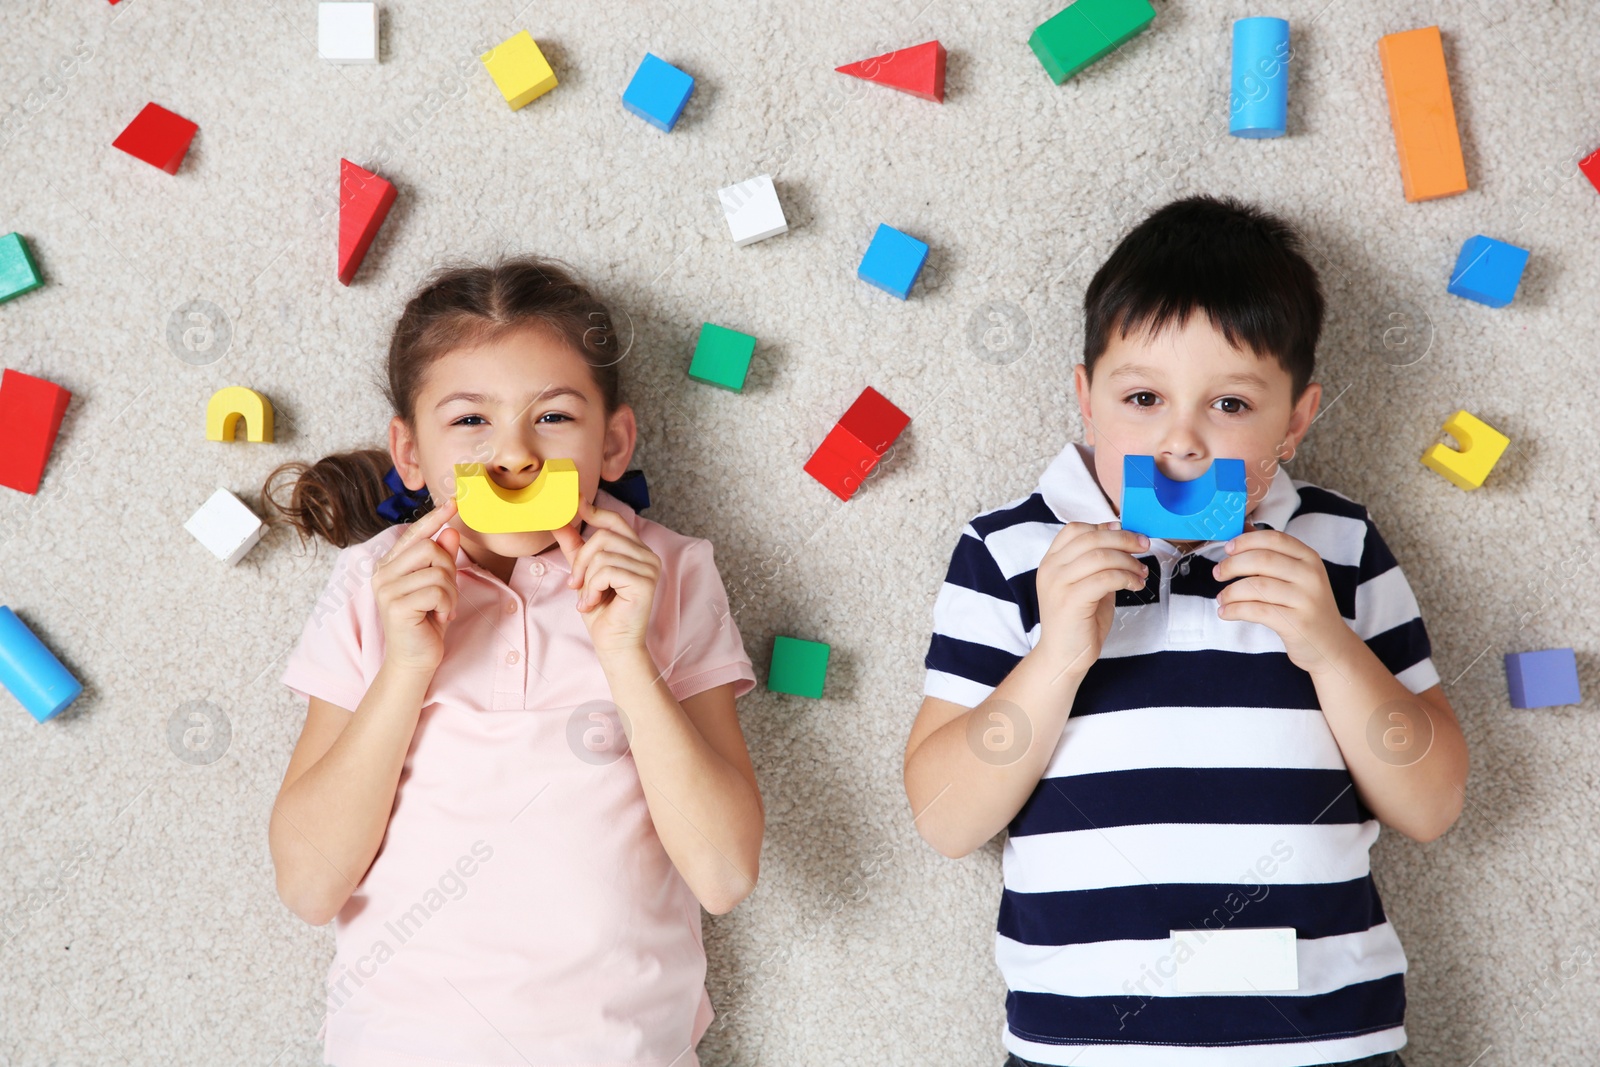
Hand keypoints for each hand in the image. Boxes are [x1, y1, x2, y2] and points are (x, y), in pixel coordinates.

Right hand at [371, 497, 460, 674]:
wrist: (415, 660)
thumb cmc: (427, 622)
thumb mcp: (439, 586)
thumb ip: (442, 559)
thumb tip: (450, 531)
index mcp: (390, 564)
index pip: (414, 534)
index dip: (434, 518)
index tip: (454, 503)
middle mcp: (382, 573)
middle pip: (430, 548)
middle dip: (449, 570)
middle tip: (448, 595)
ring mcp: (386, 589)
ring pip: (437, 571)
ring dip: (450, 593)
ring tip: (443, 610)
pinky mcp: (395, 606)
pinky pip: (436, 591)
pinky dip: (447, 606)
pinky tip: (439, 619)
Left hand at [550, 496, 661, 656]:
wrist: (614, 645)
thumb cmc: (602, 613)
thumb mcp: (584, 575)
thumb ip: (575, 548)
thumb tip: (559, 522)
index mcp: (636, 551)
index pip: (616, 521)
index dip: (595, 511)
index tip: (576, 502)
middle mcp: (647, 556)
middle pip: (603, 536)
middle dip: (581, 561)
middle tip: (575, 584)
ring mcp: (650, 568)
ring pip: (602, 554)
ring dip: (586, 579)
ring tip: (587, 598)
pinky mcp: (645, 582)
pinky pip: (607, 571)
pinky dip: (592, 588)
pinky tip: (594, 602)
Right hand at [1035, 521, 1149, 674]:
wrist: (1063, 657)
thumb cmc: (1078, 622)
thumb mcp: (1086, 585)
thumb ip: (1098, 563)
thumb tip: (1123, 540)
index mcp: (1051, 562)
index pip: (1075, 529)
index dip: (1104, 527)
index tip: (1127, 534)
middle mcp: (1051, 569)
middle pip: (1091, 538)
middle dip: (1124, 539)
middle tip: (1144, 547)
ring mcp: (1058, 584)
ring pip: (1100, 556)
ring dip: (1128, 562)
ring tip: (1141, 573)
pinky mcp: (1070, 601)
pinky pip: (1105, 578)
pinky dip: (1126, 578)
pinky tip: (1135, 586)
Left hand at [1214, 523, 1356, 676]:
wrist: (1330, 646)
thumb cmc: (1305, 607)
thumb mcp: (1297, 576)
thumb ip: (1272, 554)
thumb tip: (1243, 530)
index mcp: (1309, 558)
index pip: (1274, 538)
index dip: (1246, 541)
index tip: (1227, 549)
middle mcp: (1311, 576)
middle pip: (1262, 560)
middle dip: (1232, 565)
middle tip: (1218, 573)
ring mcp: (1306, 600)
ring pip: (1257, 586)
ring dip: (1230, 592)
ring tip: (1221, 598)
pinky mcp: (1297, 623)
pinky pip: (1257, 611)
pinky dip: (1235, 610)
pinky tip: (1225, 613)